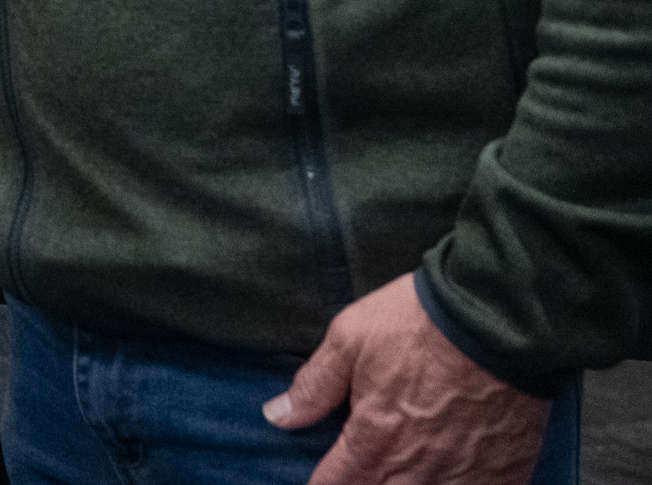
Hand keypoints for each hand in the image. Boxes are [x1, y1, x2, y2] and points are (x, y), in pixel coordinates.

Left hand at [269, 272, 550, 484]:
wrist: (500, 317)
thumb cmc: (419, 323)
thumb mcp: (349, 340)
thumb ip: (314, 386)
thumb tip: (277, 416)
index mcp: (375, 438)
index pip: (336, 483)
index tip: (318, 483)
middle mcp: (419, 468)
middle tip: (359, 473)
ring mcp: (466, 475)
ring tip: (399, 474)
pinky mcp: (508, 472)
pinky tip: (450, 479)